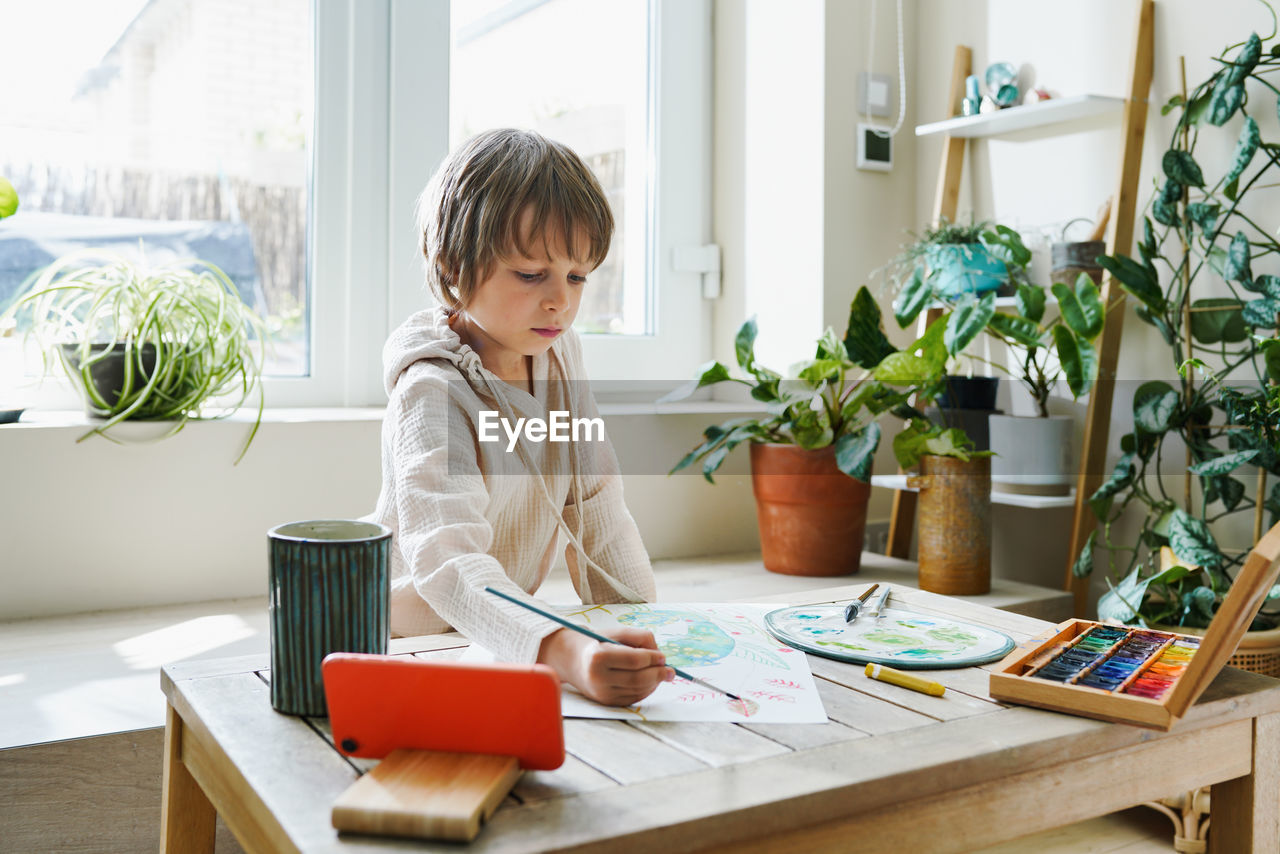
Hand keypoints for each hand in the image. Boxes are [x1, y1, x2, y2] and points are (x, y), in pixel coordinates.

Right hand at [538, 627, 673, 706]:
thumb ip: (641, 638)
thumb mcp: (617, 633)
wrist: (573, 660)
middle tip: (670, 671)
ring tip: (661, 674)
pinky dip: (646, 691)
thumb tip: (661, 658)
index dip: (653, 658)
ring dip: (654, 683)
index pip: (634, 660)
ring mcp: (601, 693)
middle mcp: (597, 678)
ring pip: (637, 691)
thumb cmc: (599, 643)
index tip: (663, 656)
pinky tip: (650, 682)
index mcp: (598, 657)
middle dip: (658, 674)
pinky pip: (633, 698)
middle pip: (637, 679)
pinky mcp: (606, 703)